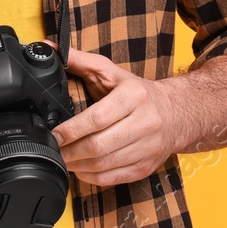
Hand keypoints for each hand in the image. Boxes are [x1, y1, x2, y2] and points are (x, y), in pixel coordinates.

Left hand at [50, 45, 184, 186]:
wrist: (176, 113)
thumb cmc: (137, 93)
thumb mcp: (112, 72)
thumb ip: (80, 61)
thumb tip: (50, 49)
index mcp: (134, 96)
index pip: (98, 118)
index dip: (72, 130)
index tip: (54, 134)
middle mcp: (145, 123)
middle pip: (99, 145)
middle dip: (70, 151)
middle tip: (54, 150)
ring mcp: (147, 148)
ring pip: (105, 165)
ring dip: (78, 165)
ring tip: (64, 159)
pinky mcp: (145, 167)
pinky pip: (113, 178)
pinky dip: (91, 177)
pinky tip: (81, 168)